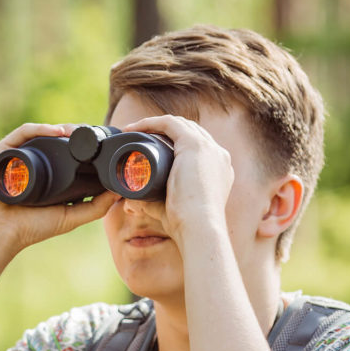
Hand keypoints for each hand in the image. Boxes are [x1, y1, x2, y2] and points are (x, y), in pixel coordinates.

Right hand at [0, 123, 120, 255]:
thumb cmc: (30, 227)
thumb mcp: (70, 217)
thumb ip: (95, 207)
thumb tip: (120, 192)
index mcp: (47, 174)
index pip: (67, 153)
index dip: (84, 146)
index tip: (101, 143)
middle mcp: (32, 162)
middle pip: (55, 140)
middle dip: (74, 134)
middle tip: (92, 133)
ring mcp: (17, 156)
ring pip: (41, 134)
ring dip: (60, 128)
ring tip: (77, 132)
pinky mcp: (3, 152)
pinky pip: (21, 134)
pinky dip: (39, 129)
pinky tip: (55, 132)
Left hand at [122, 114, 234, 248]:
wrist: (199, 227)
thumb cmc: (187, 225)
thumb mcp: (169, 210)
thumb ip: (152, 204)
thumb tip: (131, 204)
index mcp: (218, 171)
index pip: (197, 149)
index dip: (174, 145)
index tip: (152, 150)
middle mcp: (218, 156)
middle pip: (190, 133)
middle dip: (164, 132)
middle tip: (138, 138)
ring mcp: (209, 149)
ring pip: (180, 125)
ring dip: (155, 125)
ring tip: (133, 131)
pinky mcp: (194, 145)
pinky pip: (170, 124)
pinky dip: (151, 123)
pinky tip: (134, 128)